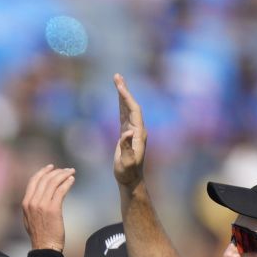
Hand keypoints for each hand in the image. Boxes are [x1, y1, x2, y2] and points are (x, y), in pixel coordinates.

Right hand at [20, 164, 74, 251]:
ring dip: (64, 175)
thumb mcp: (29, 218)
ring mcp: (42, 205)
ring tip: (71, 173)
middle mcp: (32, 202)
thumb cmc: (40, 235)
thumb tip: (40, 196)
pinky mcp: (53, 209)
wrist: (44, 247)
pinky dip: (67, 183)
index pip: (33, 181)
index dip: (43, 172)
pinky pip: (61, 190)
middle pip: (45, 179)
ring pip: (53, 183)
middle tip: (66, 170)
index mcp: (26, 203)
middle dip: (57, 172)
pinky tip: (72, 180)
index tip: (52, 167)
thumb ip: (32, 206)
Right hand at [113, 73, 147, 189]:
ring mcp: (133, 131)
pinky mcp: (127, 134)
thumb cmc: (128, 172)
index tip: (119, 86)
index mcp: (139, 133)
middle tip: (117, 76)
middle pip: (132, 105)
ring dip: (122, 95)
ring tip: (117, 81)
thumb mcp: (127, 161)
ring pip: (127, 108)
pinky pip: (124, 115)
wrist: (131, 179)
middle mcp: (138, 129)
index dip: (126, 98)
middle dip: (124, 90)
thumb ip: (126, 147)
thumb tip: (127, 131)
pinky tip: (117, 98)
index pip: (133, 110)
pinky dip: (120, 104)